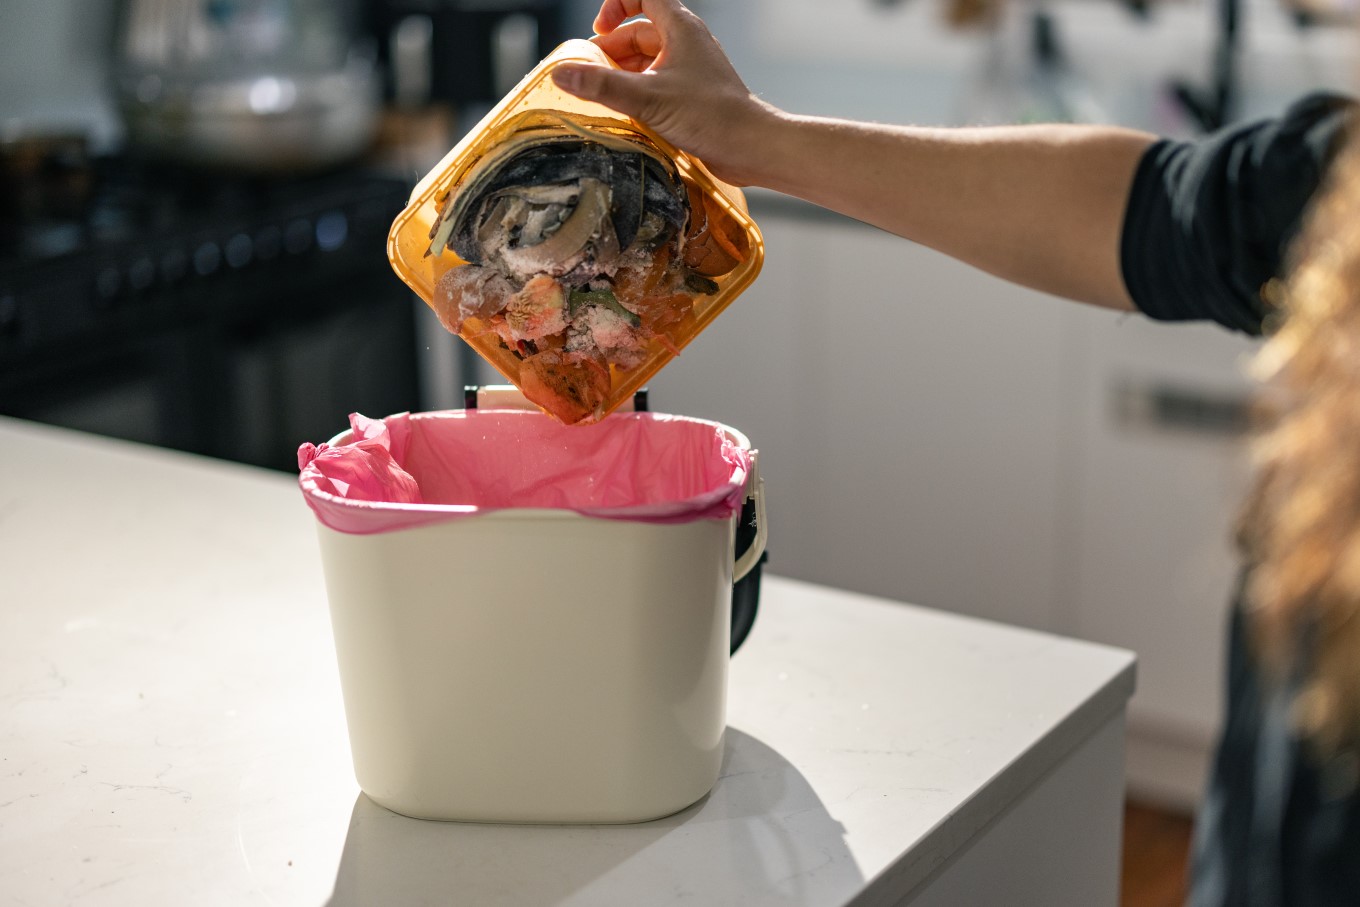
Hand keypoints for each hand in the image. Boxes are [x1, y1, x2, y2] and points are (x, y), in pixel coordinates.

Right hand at [550, 0, 775, 184]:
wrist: (751, 147)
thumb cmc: (713, 116)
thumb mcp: (648, 98)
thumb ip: (602, 85)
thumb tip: (563, 73)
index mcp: (680, 28)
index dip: (617, 5)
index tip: (600, 29)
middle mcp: (687, 44)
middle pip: (639, 33)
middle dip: (612, 50)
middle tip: (591, 72)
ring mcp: (691, 70)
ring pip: (648, 62)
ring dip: (624, 75)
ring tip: (605, 96)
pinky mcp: (693, 96)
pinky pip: (658, 85)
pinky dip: (639, 94)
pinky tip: (628, 115)